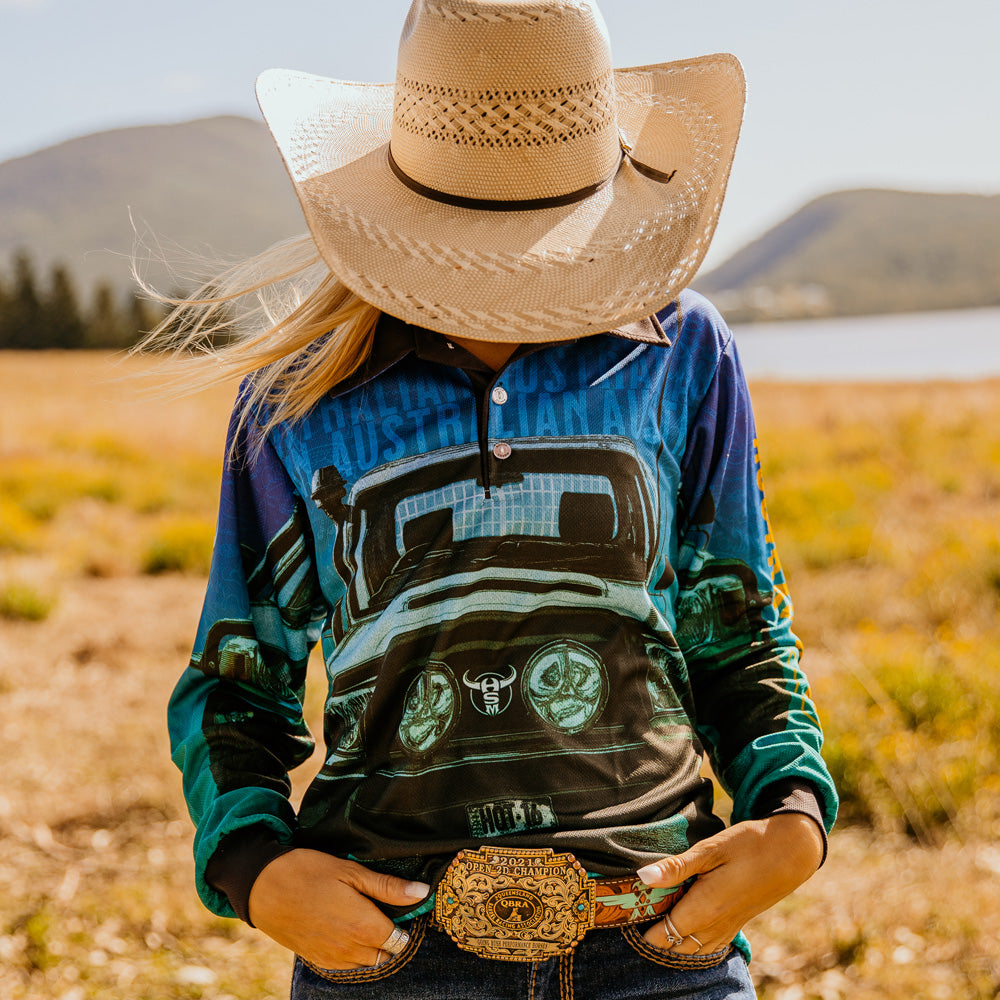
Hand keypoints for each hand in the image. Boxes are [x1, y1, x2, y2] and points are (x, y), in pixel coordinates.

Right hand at [247, 849, 430, 969]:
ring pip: (367, 961)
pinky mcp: (317, 959)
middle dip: (389, 935)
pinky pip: (347, 963)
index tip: (397, 904)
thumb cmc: (307, 872)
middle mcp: (350, 949)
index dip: (403, 921)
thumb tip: (422, 893)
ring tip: (360, 914)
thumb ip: (387, 887)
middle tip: (380, 907)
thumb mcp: (350, 871)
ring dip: (371, 944)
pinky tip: (344, 925)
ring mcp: (332, 958)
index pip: (400, 939)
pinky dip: (353, 950)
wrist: (262, 888)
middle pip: (386, 953)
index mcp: (363, 926)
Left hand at [636, 813, 824, 954]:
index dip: (643, 927)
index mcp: (705, 908)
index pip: (663, 933)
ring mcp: (728, 928)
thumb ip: (676, 867)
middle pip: (675, 945)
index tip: (628, 909)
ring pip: (692, 949)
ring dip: (674, 938)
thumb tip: (642, 878)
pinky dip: (693, 939)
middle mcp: (715, 926)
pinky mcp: (737, 924)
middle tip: (640, 908)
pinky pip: (709, 945)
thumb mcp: (710, 850)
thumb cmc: (748, 845)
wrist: (790, 853)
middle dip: (655, 934)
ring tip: (658, 912)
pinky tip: (686, 919)